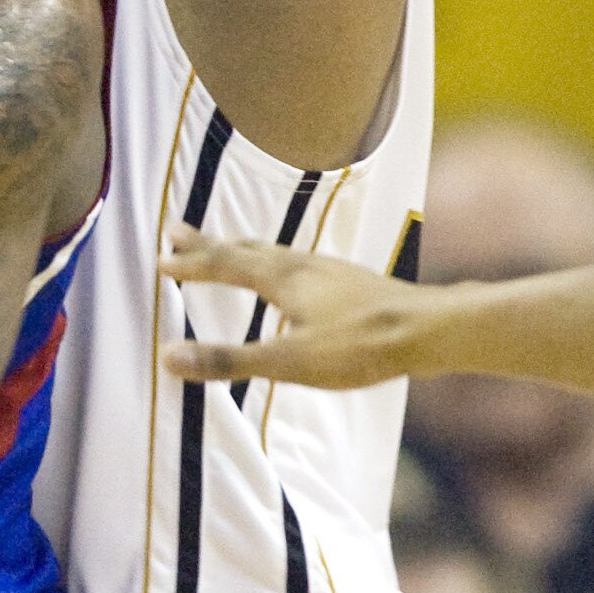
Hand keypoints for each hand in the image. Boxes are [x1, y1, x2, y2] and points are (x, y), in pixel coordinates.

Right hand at [158, 223, 425, 389]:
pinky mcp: (352, 280)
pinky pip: (299, 260)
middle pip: (244, 248)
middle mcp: (301, 264)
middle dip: (208, 244)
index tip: (160, 260)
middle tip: (176, 230)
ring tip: (229, 246)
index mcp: (280, 279)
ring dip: (242, 247)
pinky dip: (276, 259)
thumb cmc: (360, 347)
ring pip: (274, 251)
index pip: (224, 266)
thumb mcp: (289, 362)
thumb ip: (229, 360)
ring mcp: (329, 269)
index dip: (191, 265)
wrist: (433, 330)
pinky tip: (295, 275)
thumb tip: (166, 357)